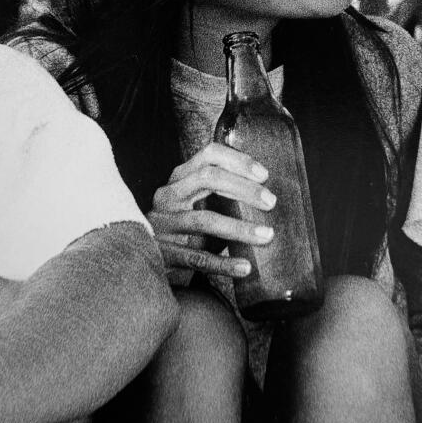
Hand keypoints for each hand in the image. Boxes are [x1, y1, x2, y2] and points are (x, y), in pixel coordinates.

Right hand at [148, 142, 276, 277]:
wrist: (150, 262)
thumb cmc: (186, 230)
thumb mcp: (198, 205)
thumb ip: (222, 196)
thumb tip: (268, 197)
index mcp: (180, 178)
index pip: (208, 155)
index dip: (238, 161)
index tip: (264, 175)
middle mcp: (168, 195)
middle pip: (207, 178)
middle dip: (243, 188)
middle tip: (271, 202)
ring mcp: (163, 224)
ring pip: (204, 220)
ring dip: (239, 228)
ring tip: (267, 235)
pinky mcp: (163, 254)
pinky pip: (197, 257)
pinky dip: (224, 263)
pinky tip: (245, 267)